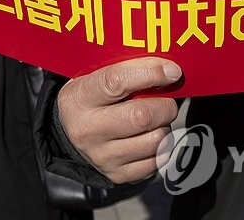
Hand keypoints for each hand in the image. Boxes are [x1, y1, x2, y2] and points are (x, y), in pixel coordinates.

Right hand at [57, 58, 181, 183]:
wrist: (71, 132)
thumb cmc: (91, 98)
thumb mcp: (95, 77)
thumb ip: (126, 70)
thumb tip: (168, 69)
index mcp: (79, 98)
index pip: (117, 82)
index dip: (151, 74)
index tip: (172, 71)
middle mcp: (88, 129)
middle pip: (142, 116)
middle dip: (164, 106)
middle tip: (165, 100)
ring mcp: (102, 156)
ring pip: (155, 140)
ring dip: (164, 126)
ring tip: (154, 120)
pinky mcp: (118, 174)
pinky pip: (157, 161)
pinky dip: (161, 147)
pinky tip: (149, 137)